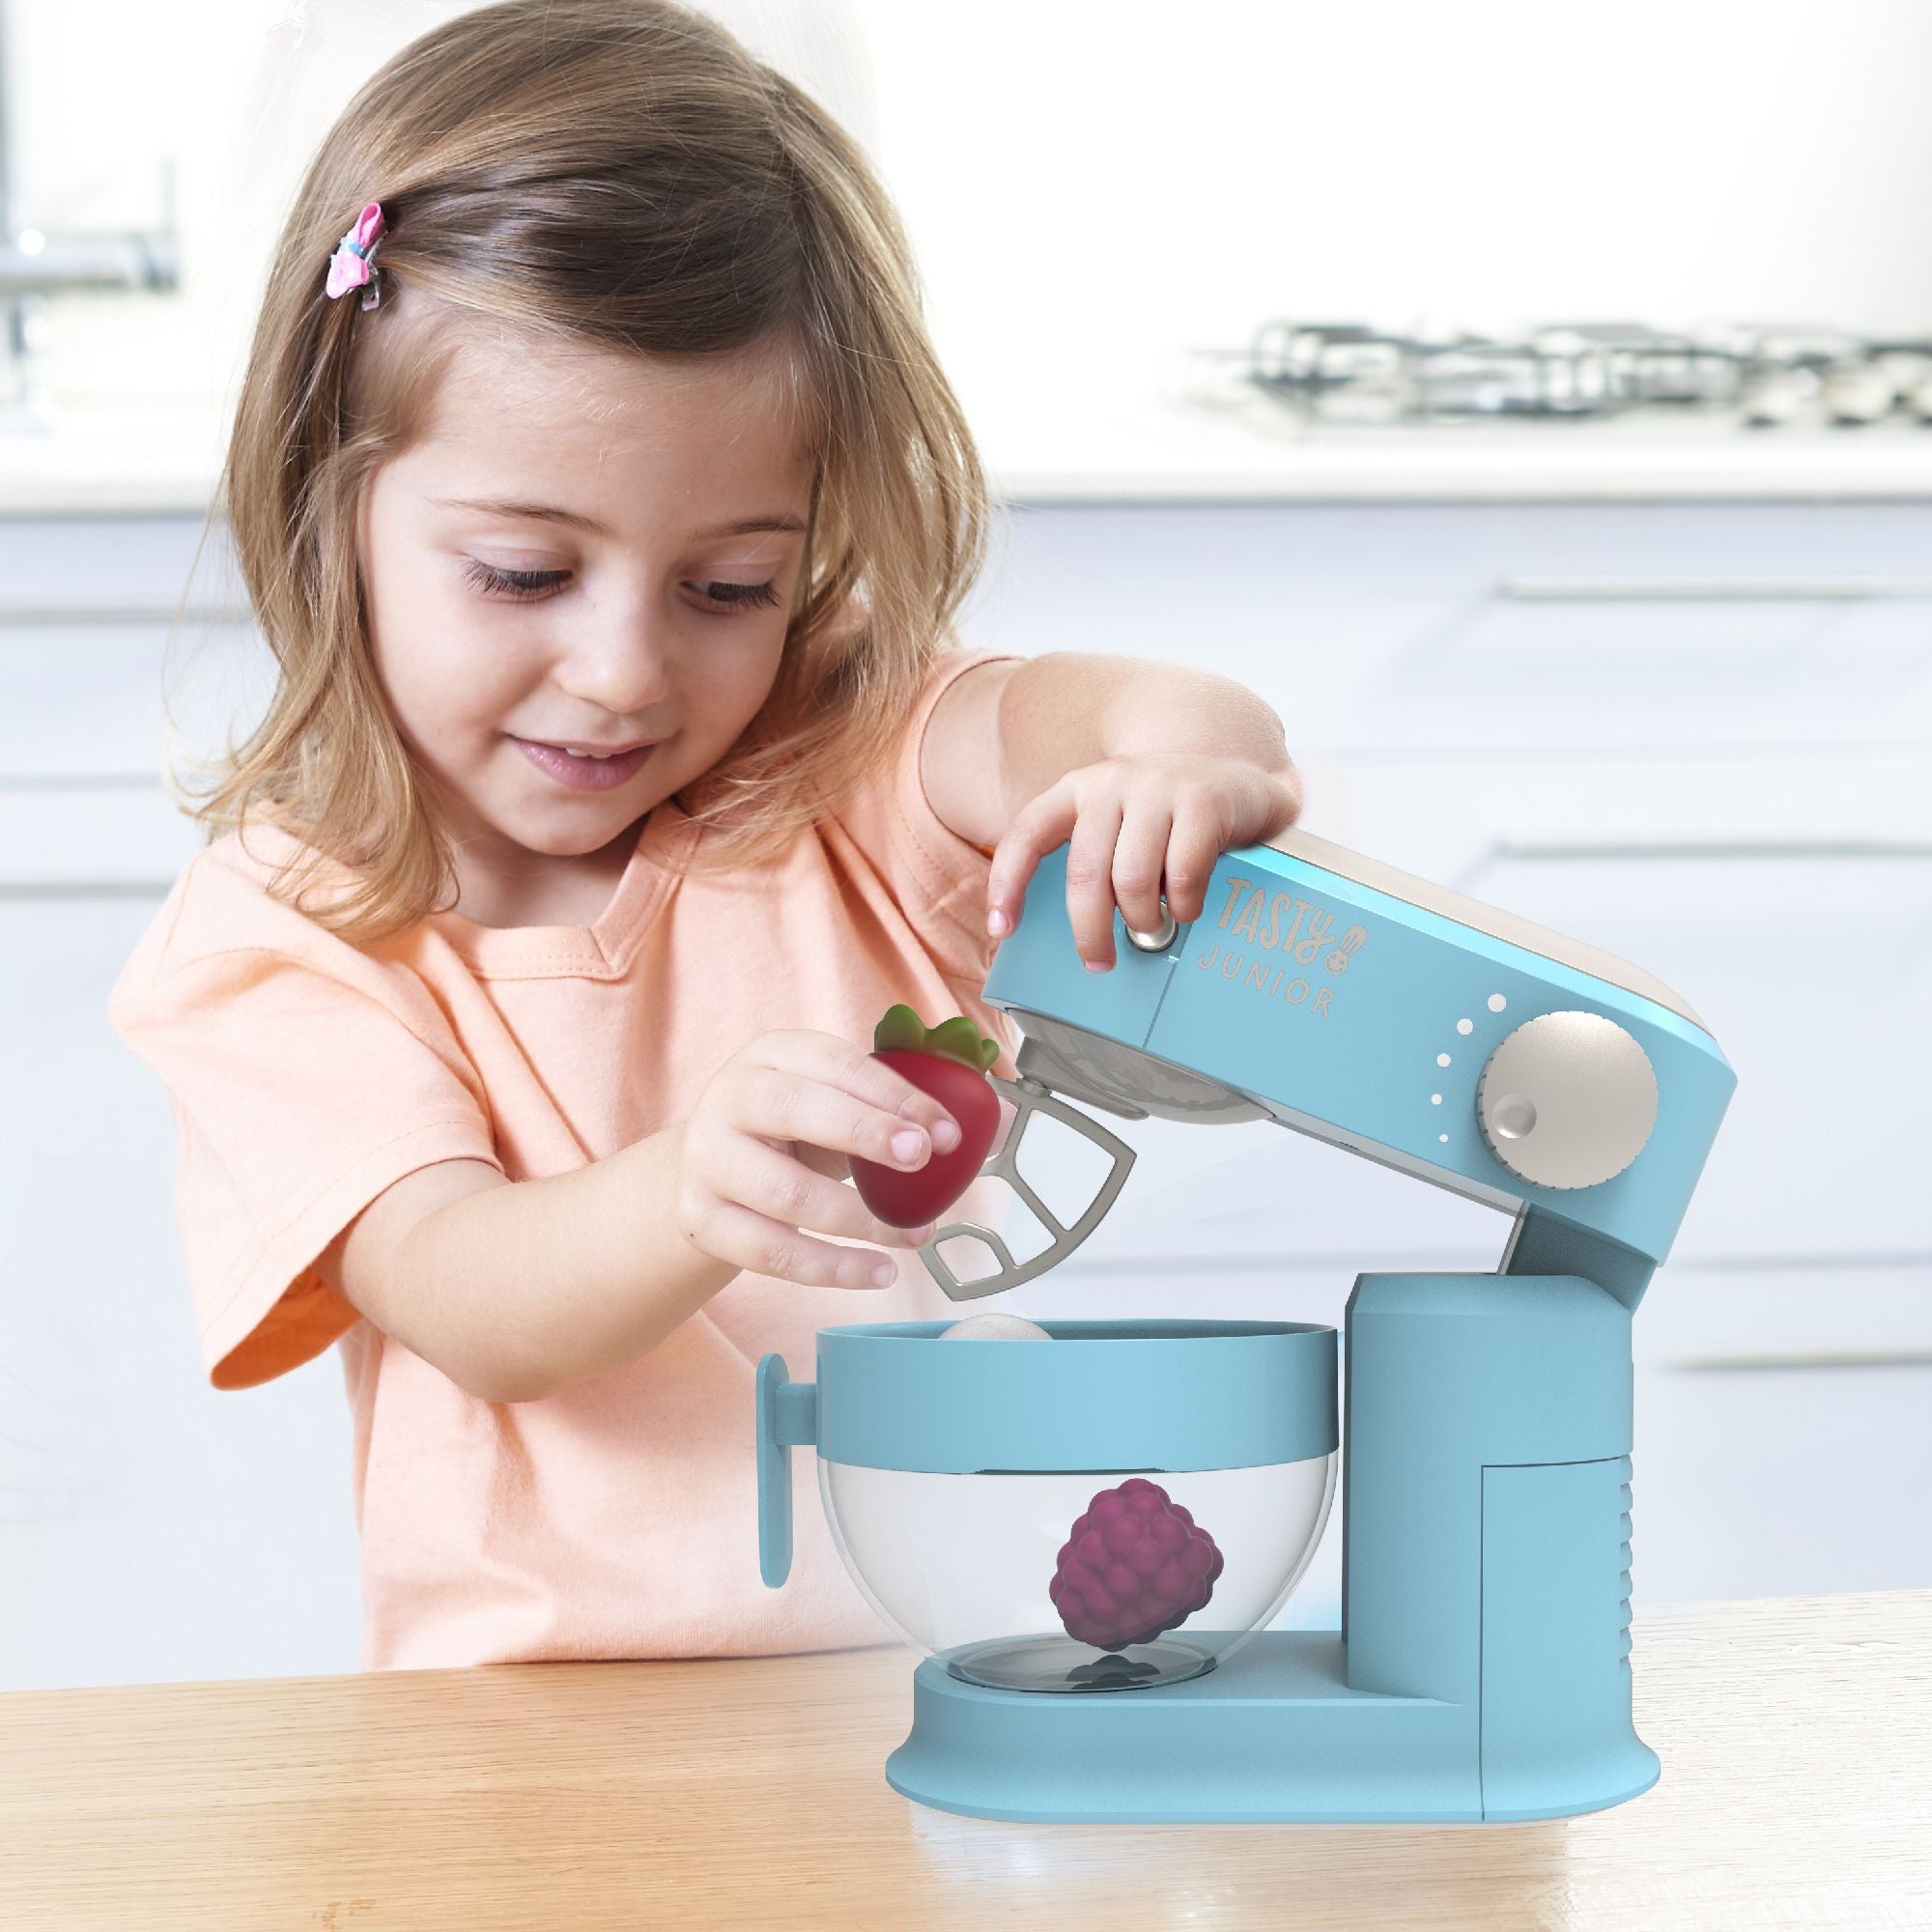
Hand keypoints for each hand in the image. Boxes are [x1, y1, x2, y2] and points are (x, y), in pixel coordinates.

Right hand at [675, 1030, 964, 1290]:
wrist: (706, 1172)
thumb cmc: (791, 1131)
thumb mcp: (843, 1105)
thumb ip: (915, 1109)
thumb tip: (1002, 1119)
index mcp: (775, 1054)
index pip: (839, 1066)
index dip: (897, 1097)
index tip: (948, 1130)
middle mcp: (732, 1098)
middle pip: (795, 1109)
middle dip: (866, 1132)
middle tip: (923, 1158)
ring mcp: (710, 1161)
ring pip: (785, 1193)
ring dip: (860, 1220)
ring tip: (914, 1235)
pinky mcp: (702, 1220)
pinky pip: (773, 1252)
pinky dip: (832, 1269)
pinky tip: (877, 1270)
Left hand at [984, 753, 1300, 970]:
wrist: (1239, 784)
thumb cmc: (1168, 821)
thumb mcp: (1119, 828)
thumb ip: (1091, 862)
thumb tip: (1075, 933)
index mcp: (1079, 790)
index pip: (1028, 834)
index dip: (1008, 882)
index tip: (1001, 927)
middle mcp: (1112, 782)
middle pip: (1085, 872)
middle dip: (1089, 930)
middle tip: (1098, 961)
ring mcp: (1159, 787)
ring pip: (1133, 880)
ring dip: (1142, 920)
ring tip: (1152, 929)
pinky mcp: (1203, 801)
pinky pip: (1183, 876)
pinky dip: (1183, 907)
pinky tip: (1187, 908)